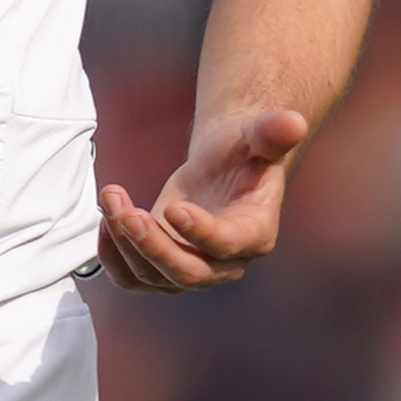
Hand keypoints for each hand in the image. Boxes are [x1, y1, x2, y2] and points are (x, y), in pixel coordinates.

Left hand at [99, 105, 306, 291]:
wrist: (224, 166)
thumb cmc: (244, 150)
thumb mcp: (258, 135)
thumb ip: (274, 132)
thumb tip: (293, 121)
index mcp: (255, 233)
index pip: (227, 244)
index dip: (200, 232)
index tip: (173, 208)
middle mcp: (225, 263)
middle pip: (187, 273)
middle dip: (152, 247)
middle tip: (127, 213)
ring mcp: (191, 270)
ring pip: (153, 277)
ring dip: (125, 242)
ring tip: (111, 198)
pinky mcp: (161, 270)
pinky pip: (132, 279)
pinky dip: (113, 256)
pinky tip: (107, 219)